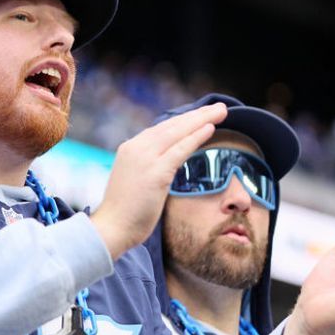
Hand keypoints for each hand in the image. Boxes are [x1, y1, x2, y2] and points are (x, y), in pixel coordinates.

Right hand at [91, 103, 227, 258]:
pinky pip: (180, 150)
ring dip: (202, 119)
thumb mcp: (136, 180)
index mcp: (131, 149)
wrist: (112, 228)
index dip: (185, 121)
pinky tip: (210, 128)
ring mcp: (144, 159)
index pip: (162, 129)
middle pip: (172, 125)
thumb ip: (150, 167)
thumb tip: (169, 164)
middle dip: (198, 114)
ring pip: (178, 132)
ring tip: (222, 111)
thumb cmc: (125, 212)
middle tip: (220, 106)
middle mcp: (136, 148)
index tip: (202, 116)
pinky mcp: (155, 173)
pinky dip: (195, 137)